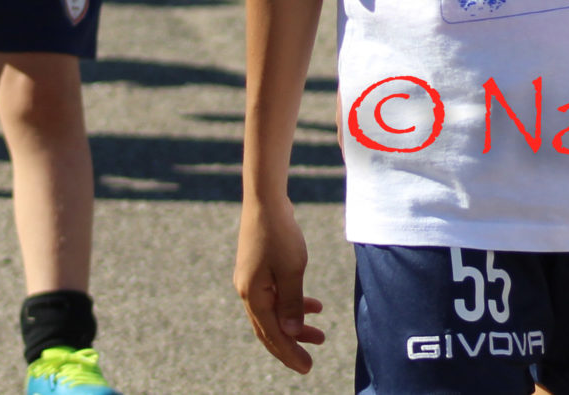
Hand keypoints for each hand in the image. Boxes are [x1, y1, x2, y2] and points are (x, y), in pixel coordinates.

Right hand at [236, 194, 327, 371]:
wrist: (265, 200)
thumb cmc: (279, 233)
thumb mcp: (292, 270)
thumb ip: (292, 303)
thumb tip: (292, 332)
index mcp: (254, 295)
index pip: (272, 334)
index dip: (289, 353)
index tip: (307, 367)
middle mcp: (248, 292)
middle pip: (270, 328)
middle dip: (291, 345)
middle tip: (311, 360)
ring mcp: (252, 280)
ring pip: (274, 312)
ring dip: (296, 325)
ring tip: (320, 335)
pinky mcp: (259, 270)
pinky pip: (276, 296)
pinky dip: (294, 304)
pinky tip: (315, 306)